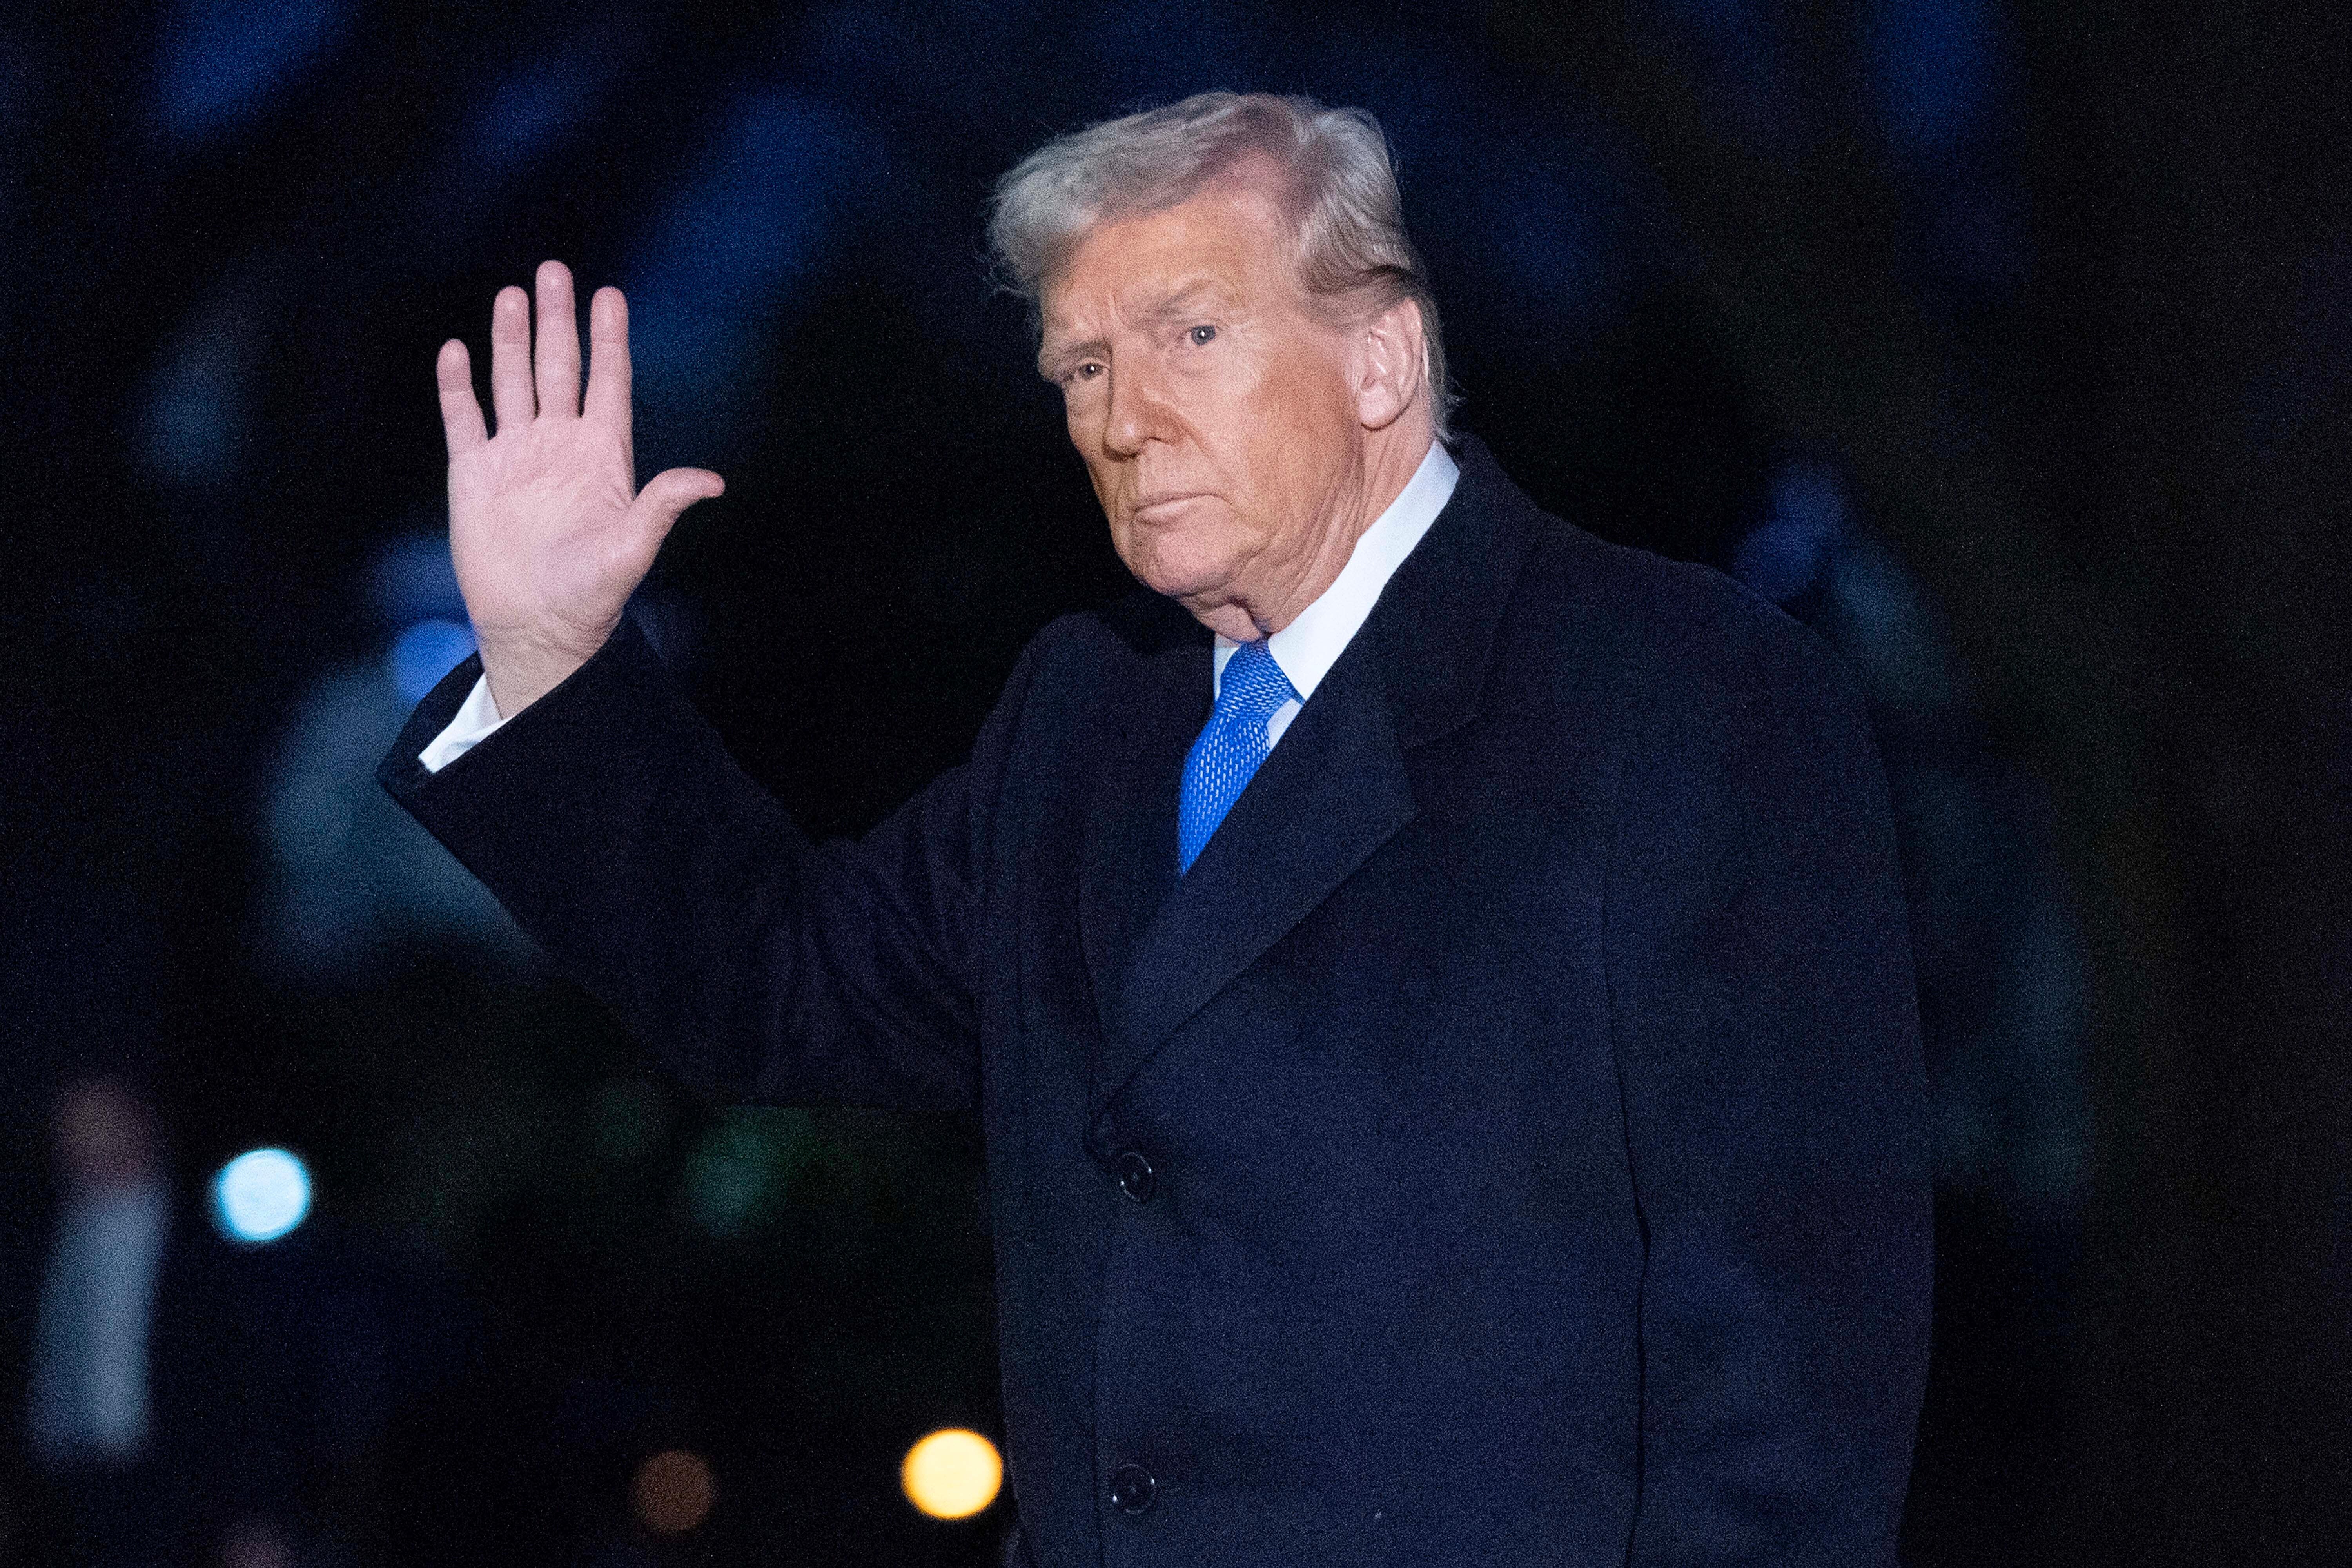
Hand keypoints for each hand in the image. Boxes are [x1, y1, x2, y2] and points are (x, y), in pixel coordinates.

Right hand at [436, 259, 722, 715]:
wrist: (538, 626)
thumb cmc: (591, 594)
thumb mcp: (633, 548)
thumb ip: (663, 506)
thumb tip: (712, 482)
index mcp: (602, 457)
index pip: (607, 384)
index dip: (609, 340)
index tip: (610, 294)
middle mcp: (559, 446)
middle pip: (559, 368)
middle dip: (556, 320)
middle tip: (554, 270)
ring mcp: (515, 457)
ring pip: (512, 382)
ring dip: (511, 339)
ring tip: (512, 295)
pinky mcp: (474, 475)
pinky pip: (464, 419)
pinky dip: (458, 386)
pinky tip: (457, 350)